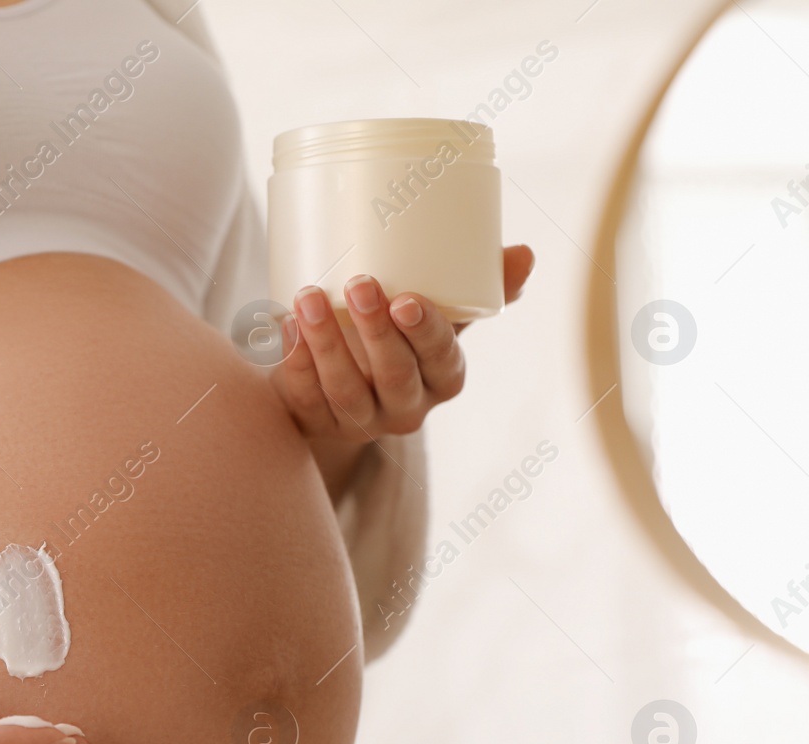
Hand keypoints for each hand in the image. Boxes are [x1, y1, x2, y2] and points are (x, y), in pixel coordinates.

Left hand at [271, 245, 535, 441]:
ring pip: (346, 390)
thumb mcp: (439, 311)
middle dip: (376, 331)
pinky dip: (295, 361)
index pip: (443, 359)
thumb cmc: (397, 332)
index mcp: (443, 378)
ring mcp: (360, 422)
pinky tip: (285, 327)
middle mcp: (407, 407)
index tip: (406, 300)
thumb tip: (523, 253)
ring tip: (308, 298)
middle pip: (395, 375)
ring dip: (326, 344)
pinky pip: (305, 397)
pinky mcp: (317, 424)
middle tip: (358, 283)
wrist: (339, 375)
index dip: (426, 333)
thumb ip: (475, 284)